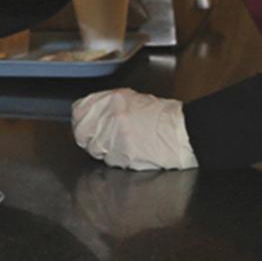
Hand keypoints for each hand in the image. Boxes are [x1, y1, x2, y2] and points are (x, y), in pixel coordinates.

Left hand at [71, 89, 197, 170]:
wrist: (181, 133)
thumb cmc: (162, 117)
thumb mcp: (132, 100)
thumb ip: (109, 105)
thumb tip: (91, 113)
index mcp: (113, 100)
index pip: (80, 111)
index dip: (81, 120)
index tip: (84, 124)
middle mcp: (112, 117)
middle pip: (82, 133)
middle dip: (88, 137)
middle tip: (99, 138)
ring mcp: (116, 137)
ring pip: (95, 149)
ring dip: (104, 149)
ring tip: (120, 144)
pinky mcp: (123, 155)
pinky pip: (110, 160)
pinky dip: (117, 158)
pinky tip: (129, 151)